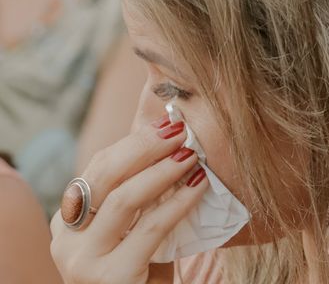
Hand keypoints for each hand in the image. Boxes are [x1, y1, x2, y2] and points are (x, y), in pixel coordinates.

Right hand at [50, 118, 208, 283]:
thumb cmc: (143, 270)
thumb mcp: (132, 228)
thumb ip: (141, 195)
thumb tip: (173, 143)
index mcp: (69, 221)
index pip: (99, 168)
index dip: (135, 142)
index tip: (168, 123)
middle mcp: (67, 240)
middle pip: (106, 176)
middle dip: (145, 147)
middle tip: (180, 131)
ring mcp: (84, 261)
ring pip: (124, 199)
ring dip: (162, 171)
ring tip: (191, 155)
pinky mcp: (111, 278)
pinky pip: (150, 229)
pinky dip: (178, 202)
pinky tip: (199, 186)